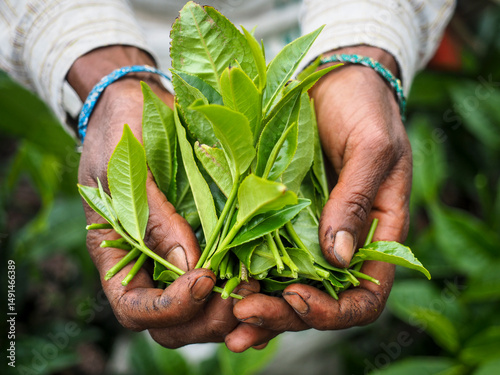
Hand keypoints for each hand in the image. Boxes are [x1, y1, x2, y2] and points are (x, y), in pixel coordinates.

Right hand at [70, 46, 257, 347]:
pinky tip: (268, 283)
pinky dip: (245, 292)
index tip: (204, 278)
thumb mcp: (126, 169)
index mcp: (118, 256)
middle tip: (242, 291)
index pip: (135, 309)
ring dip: (232, 310)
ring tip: (259, 285)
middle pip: (173, 325)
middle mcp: (148, 267)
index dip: (170, 307)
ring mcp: (178, 259)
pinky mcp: (207, 243)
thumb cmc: (124, 132)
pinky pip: (224, 283)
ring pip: (203, 313)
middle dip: (208, 318)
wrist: (140, 107)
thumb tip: (187, 269)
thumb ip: (154, 219)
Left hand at [228, 46, 411, 349]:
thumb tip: (340, 258)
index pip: (366, 296)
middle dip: (285, 314)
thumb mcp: (372, 147)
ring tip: (228, 316)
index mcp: (377, 234)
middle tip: (248, 313)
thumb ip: (357, 200)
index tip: (298, 298)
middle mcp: (341, 243)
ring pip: (288, 287)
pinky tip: (222, 286)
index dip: (334, 311)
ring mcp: (309, 233)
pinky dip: (247, 276)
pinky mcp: (279, 217)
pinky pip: (264, 257)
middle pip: (320, 302)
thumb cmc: (365, 108)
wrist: (336, 79)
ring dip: (261, 307)